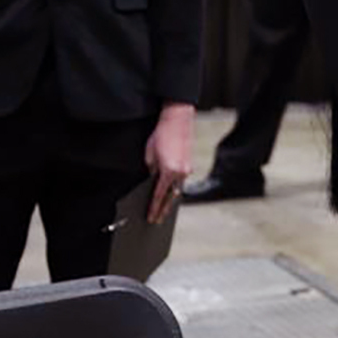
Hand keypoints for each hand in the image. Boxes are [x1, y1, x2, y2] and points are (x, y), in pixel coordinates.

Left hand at [144, 102, 194, 222]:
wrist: (177, 118)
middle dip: (164, 209)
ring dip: (171, 199)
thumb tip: (153, 179)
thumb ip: (152, 170)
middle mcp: (181, 172)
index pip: (159, 195)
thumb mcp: (150, 154)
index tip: (151, 217)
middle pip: (172, 197)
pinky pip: (181, 180)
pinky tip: (171, 192)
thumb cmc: (161, 134)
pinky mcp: (188, 162)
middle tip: (158, 220)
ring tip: (164, 209)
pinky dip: (175, 187)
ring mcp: (187, 168)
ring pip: (178, 188)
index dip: (154, 208)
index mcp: (169, 171)